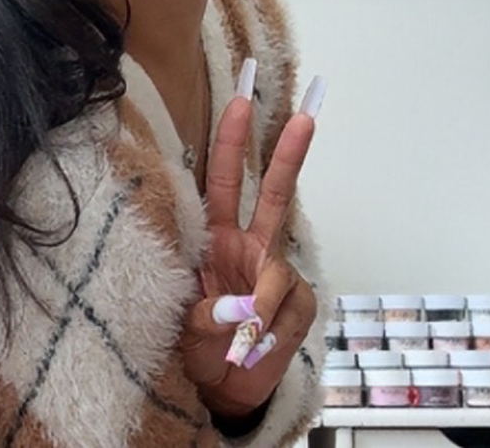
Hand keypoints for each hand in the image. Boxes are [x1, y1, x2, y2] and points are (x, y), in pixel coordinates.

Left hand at [178, 60, 323, 419]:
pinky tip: (253, 350)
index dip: (232, 142)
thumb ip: (207, 313)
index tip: (240, 101)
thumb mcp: (184, 325)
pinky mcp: (298, 304)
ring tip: (241, 342)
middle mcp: (249, 246)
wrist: (222, 387)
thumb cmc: (196, 344)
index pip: (225, 182)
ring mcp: (276, 274)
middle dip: (288, 156)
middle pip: (275, 194)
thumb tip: (241, 308)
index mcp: (215, 236)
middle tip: (305, 115)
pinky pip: (286, 314)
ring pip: (279, 271)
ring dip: (260, 306)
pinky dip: (268, 335)